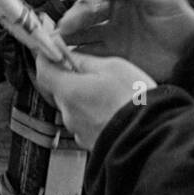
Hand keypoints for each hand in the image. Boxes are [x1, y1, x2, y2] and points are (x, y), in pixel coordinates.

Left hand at [34, 51, 153, 150]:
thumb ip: (86, 61)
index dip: (47, 58)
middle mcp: (68, 113)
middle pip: (59, 89)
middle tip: (94, 72)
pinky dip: (95, 114)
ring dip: (86, 97)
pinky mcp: (90, 143)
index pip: (43, 70)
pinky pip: (86, 122)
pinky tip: (114, 110)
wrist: (150, 139)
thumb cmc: (135, 102)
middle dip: (72, 79)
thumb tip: (70, 54)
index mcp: (69, 90)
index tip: (55, 51)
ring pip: (74, 106)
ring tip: (111, 94)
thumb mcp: (113, 67)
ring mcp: (78, 131)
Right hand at [56, 0, 193, 80]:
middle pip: (85, 9)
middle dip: (73, 15)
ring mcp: (111, 35)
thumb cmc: (182, 21)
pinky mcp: (113, 56)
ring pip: (83, 32)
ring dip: (70, 35)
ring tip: (61, 42)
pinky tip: (70, 57)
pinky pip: (90, 54)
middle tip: (66, 26)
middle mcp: (113, 12)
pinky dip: (78, 55)